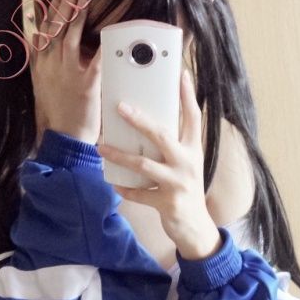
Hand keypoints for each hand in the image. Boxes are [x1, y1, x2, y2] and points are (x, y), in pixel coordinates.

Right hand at [29, 0, 100, 144]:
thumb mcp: (41, 83)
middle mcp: (49, 66)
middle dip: (60, 4)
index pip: (37, 27)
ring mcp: (66, 75)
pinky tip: (107, 31)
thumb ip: (40, 60)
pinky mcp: (85, 85)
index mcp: (39, 64)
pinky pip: (94, 61)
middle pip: (52, 28)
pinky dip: (100, 45)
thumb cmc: (57, 111)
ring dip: (75, 15)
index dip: (39, 4)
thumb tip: (32, 38)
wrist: (63, 138)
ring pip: (68, 38)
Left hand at [97, 69, 221, 255]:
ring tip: (102, 148)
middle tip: (121, 107)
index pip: (193, 116)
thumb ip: (173, 145)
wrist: (196, 226)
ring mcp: (177, 183)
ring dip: (120, 156)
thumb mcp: (187, 164)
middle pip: (161, 135)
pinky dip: (124, 188)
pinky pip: (139, 193)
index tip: (181, 73)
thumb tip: (148, 125)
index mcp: (193, 150)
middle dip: (139, 120)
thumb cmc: (187, 189)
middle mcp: (187, 163)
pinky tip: (113, 182)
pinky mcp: (166, 202)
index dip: (187, 94)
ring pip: (144, 165)